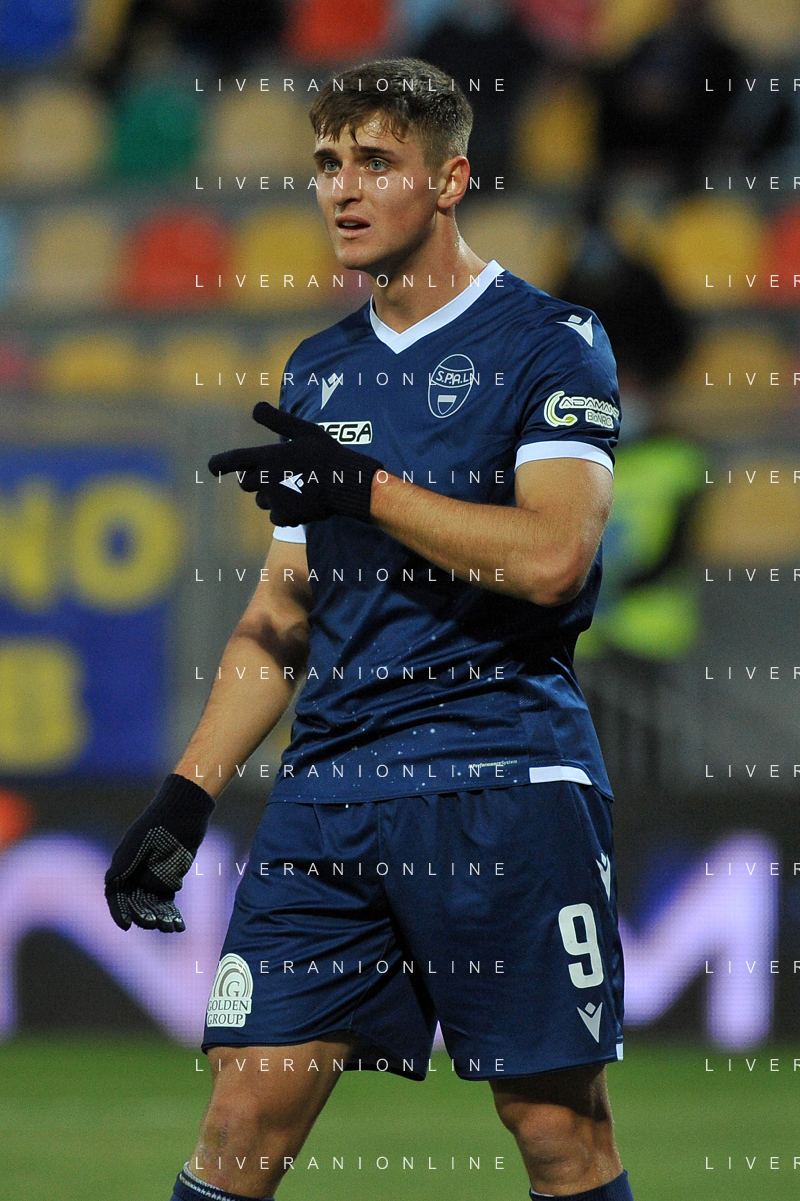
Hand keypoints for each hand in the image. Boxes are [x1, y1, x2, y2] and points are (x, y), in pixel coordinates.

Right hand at [104, 774, 214, 932]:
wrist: (182, 813)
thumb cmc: (157, 826)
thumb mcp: (136, 845)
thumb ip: (123, 865)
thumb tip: (111, 885)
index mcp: (122, 867)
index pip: (117, 896)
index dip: (119, 911)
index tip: (126, 925)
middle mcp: (135, 876)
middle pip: (136, 904)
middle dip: (143, 916)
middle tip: (152, 923)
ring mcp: (152, 879)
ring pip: (153, 907)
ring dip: (160, 919)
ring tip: (169, 928)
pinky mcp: (170, 880)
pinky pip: (168, 903)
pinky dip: (172, 915)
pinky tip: (179, 927)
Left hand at [208, 401, 384, 525]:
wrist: (346, 483)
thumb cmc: (325, 454)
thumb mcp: (303, 430)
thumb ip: (277, 420)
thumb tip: (255, 407)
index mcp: (266, 457)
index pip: (233, 460)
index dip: (219, 463)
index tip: (211, 467)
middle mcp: (264, 479)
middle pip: (245, 483)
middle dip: (255, 479)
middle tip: (277, 474)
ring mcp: (274, 500)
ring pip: (262, 500)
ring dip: (271, 495)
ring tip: (295, 487)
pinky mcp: (284, 517)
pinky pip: (275, 516)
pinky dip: (285, 511)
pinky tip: (302, 502)